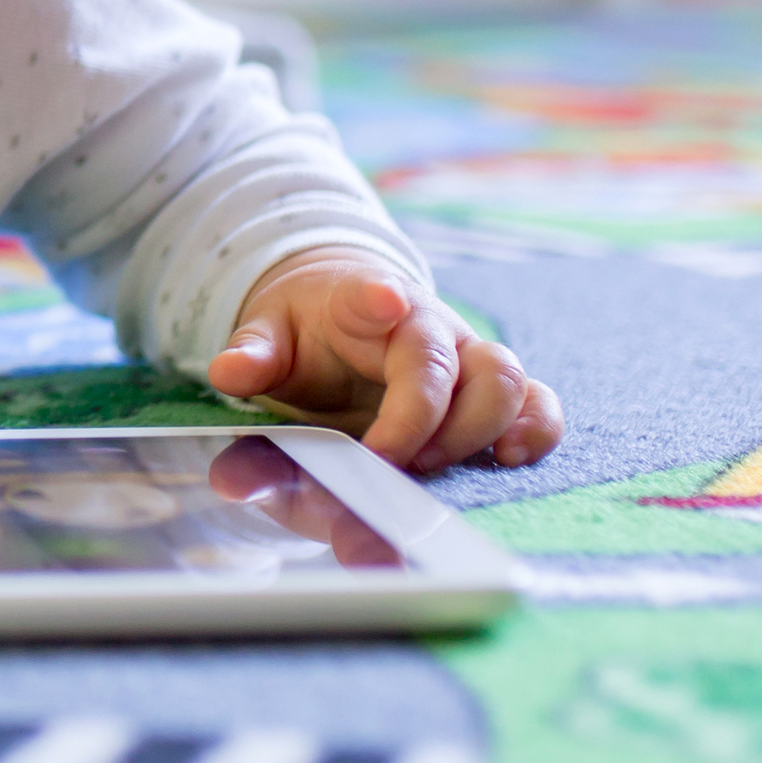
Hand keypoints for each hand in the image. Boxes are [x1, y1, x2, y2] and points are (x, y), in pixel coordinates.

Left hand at [204, 252, 561, 473]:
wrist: (345, 310)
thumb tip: (226, 373)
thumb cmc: (307, 329)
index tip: (384, 299)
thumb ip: (252, 355)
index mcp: (366, 303)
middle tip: (390, 460)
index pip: (376, 296)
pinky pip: (535, 404)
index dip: (381, 298)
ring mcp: (467, 358)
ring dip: (482, 430)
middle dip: (431, 416)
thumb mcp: (268, 335)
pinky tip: (508, 461)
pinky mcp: (489, 392)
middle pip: (455, 360)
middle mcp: (429, 328)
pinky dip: (534, 432)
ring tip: (435, 466)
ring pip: (505, 381)